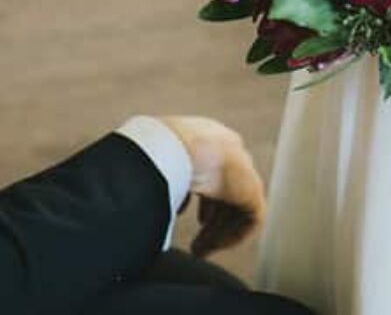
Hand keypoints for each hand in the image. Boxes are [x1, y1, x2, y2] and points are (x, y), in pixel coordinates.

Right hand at [156, 116, 265, 256]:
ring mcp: (243, 169)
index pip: (209, 170)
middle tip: (193, 242)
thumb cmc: (156, 150)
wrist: (176, 146)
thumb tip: (137, 191)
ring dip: (218, 232)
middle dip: (210, 219)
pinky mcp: (253, 189)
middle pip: (224, 191)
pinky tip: (213, 247)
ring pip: (236, 208)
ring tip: (199, 252)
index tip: (180, 212)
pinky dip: (233, 236)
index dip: (196, 195)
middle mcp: (229, 151)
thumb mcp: (153, 159)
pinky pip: (250, 219)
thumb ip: (155, 173)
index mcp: (208, 138)